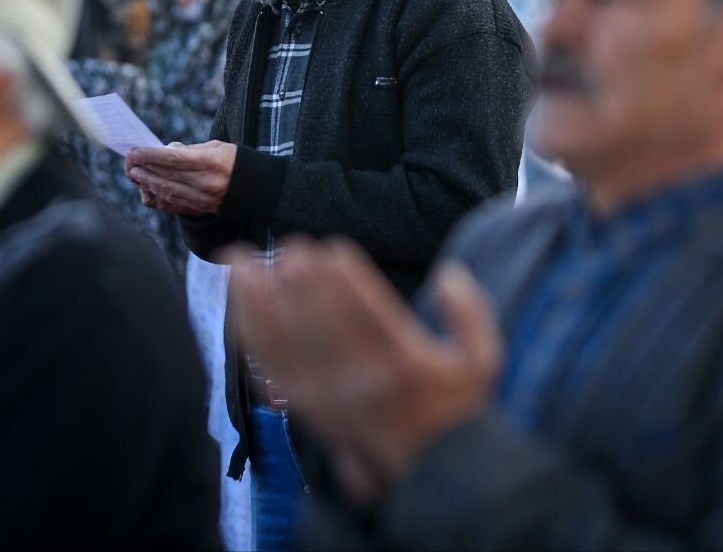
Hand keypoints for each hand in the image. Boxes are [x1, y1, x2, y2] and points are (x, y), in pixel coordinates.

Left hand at [125, 141, 236, 214]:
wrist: (258, 189)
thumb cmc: (236, 162)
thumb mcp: (217, 147)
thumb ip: (190, 150)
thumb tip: (165, 151)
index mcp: (211, 163)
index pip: (173, 159)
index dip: (151, 156)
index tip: (135, 151)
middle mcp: (206, 183)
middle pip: (167, 176)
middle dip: (145, 168)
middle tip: (129, 161)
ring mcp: (202, 199)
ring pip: (167, 192)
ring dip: (147, 183)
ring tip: (135, 174)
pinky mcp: (200, 210)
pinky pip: (173, 205)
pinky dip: (158, 198)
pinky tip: (147, 190)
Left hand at [226, 237, 502, 503]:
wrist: (436, 474)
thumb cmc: (456, 410)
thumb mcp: (483, 362)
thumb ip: (470, 314)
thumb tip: (449, 274)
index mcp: (405, 363)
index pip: (367, 312)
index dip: (342, 278)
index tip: (327, 248)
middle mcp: (363, 381)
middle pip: (320, 322)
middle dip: (298, 280)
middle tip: (287, 248)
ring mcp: (331, 398)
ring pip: (286, 343)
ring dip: (259, 302)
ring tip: (241, 265)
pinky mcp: (310, 410)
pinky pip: (272, 372)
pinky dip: (252, 338)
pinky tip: (239, 309)